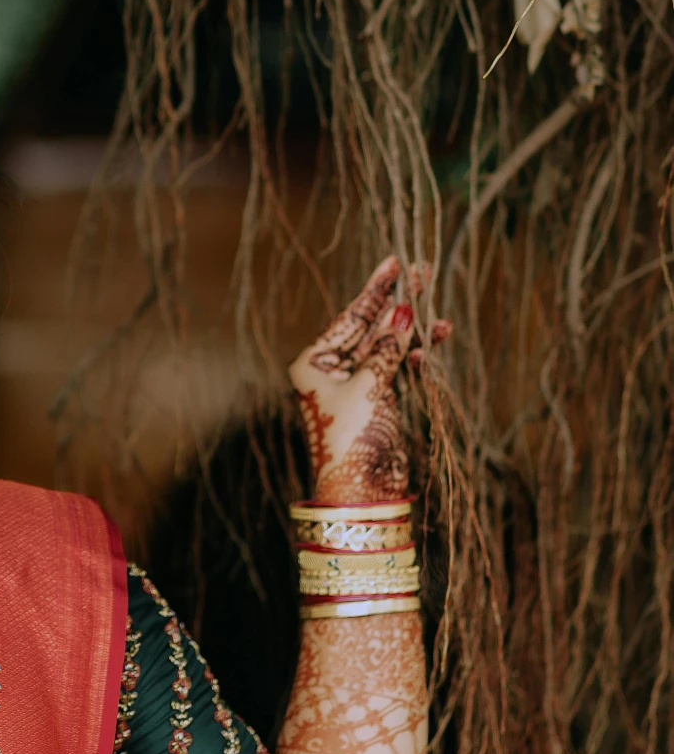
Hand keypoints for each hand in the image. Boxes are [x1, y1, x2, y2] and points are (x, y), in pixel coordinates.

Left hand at [287, 256, 450, 502]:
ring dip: (413, 331)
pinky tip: (435, 340)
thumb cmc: (353, 438)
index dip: (375, 290)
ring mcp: (355, 384)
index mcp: (313, 362)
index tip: (395, 262)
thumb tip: (405, 311)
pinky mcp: (377, 400)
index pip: (349, 317)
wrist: (363, 491)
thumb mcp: (370, 386)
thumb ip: (388, 347)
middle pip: (369, 326)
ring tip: (439, 312)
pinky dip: (415, 355)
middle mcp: (330, 370)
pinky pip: (396, 367)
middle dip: (397, 303)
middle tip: (423, 272)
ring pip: (387, 346)